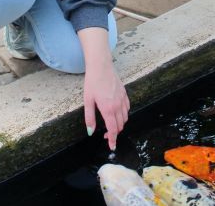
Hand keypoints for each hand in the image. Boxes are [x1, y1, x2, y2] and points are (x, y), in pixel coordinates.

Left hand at [78, 27, 129, 149]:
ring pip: (125, 118)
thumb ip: (90, 118)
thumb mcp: (88, 101)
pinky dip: (123, 115)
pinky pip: (127, 109)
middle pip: (120, 125)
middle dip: (114, 133)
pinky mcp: (125, 94)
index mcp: (108, 109)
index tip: (112, 146)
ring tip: (110, 124)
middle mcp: (118, 106)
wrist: (101, 66)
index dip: (112, 140)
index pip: (113, 129)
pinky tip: (116, 113)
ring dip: (119, 124)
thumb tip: (90, 132)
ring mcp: (123, 99)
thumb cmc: (92, 83)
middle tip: (105, 134)